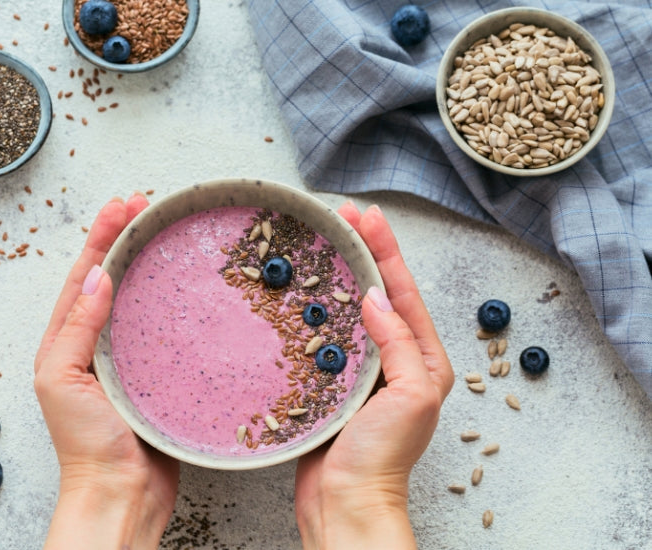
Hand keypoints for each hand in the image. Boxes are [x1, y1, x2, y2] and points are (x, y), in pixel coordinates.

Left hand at [34, 195, 178, 549]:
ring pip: (142, 297)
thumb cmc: (86, 443)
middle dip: (126, 237)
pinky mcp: (161, 371)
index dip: (102, 236)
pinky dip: (176, 301)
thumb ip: (77, 327)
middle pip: (114, 276)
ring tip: (166, 231)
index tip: (123, 206)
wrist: (121, 491)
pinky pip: (167, 327)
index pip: (86, 273)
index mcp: (69, 339)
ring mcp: (132, 355)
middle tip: (147, 204)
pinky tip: (191, 288)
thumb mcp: (63, 379)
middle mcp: (99, 341)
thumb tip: (97, 274)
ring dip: (151, 261)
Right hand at [294, 203, 453, 549]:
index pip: (402, 292)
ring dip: (338, 274)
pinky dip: (316, 309)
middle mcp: (393, 358)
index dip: (385, 251)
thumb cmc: (382, 460)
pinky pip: (326, 335)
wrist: (345, 503)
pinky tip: (304, 292)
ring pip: (349, 309)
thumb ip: (399, 344)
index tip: (368, 217)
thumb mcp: (409, 397)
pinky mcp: (332, 381)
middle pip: (377, 292)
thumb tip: (377, 299)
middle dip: (364, 252)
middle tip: (344, 216)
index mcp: (421, 359)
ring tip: (326, 242)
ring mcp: (361, 369)